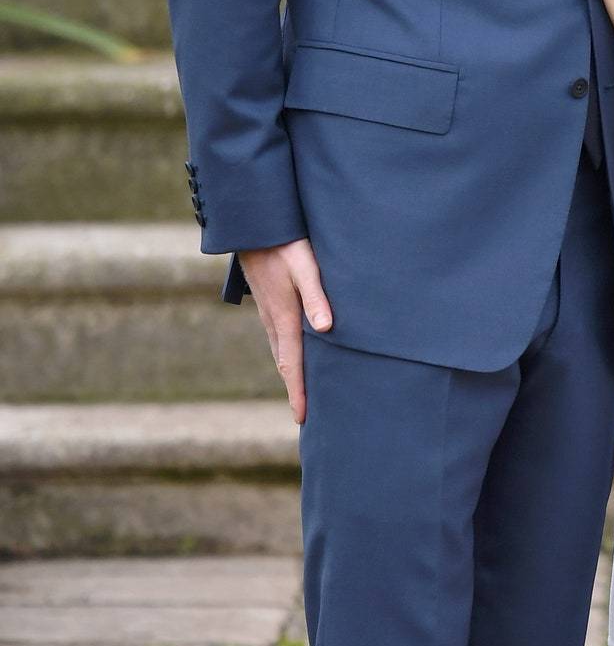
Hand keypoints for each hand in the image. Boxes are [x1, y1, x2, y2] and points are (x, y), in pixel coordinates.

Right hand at [237, 237, 331, 424]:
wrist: (254, 227)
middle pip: (284, 363)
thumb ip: (317, 297)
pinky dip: (285, 353)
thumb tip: (325, 330)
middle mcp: (273, 320)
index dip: (298, 392)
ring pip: (280, 350)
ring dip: (289, 372)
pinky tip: (292, 353)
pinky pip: (277, 336)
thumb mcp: (306, 268)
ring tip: (299, 391)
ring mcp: (268, 312)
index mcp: (284, 318)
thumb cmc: (285, 245)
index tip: (302, 418)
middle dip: (294, 389)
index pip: (292, 364)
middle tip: (303, 415)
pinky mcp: (268, 302)